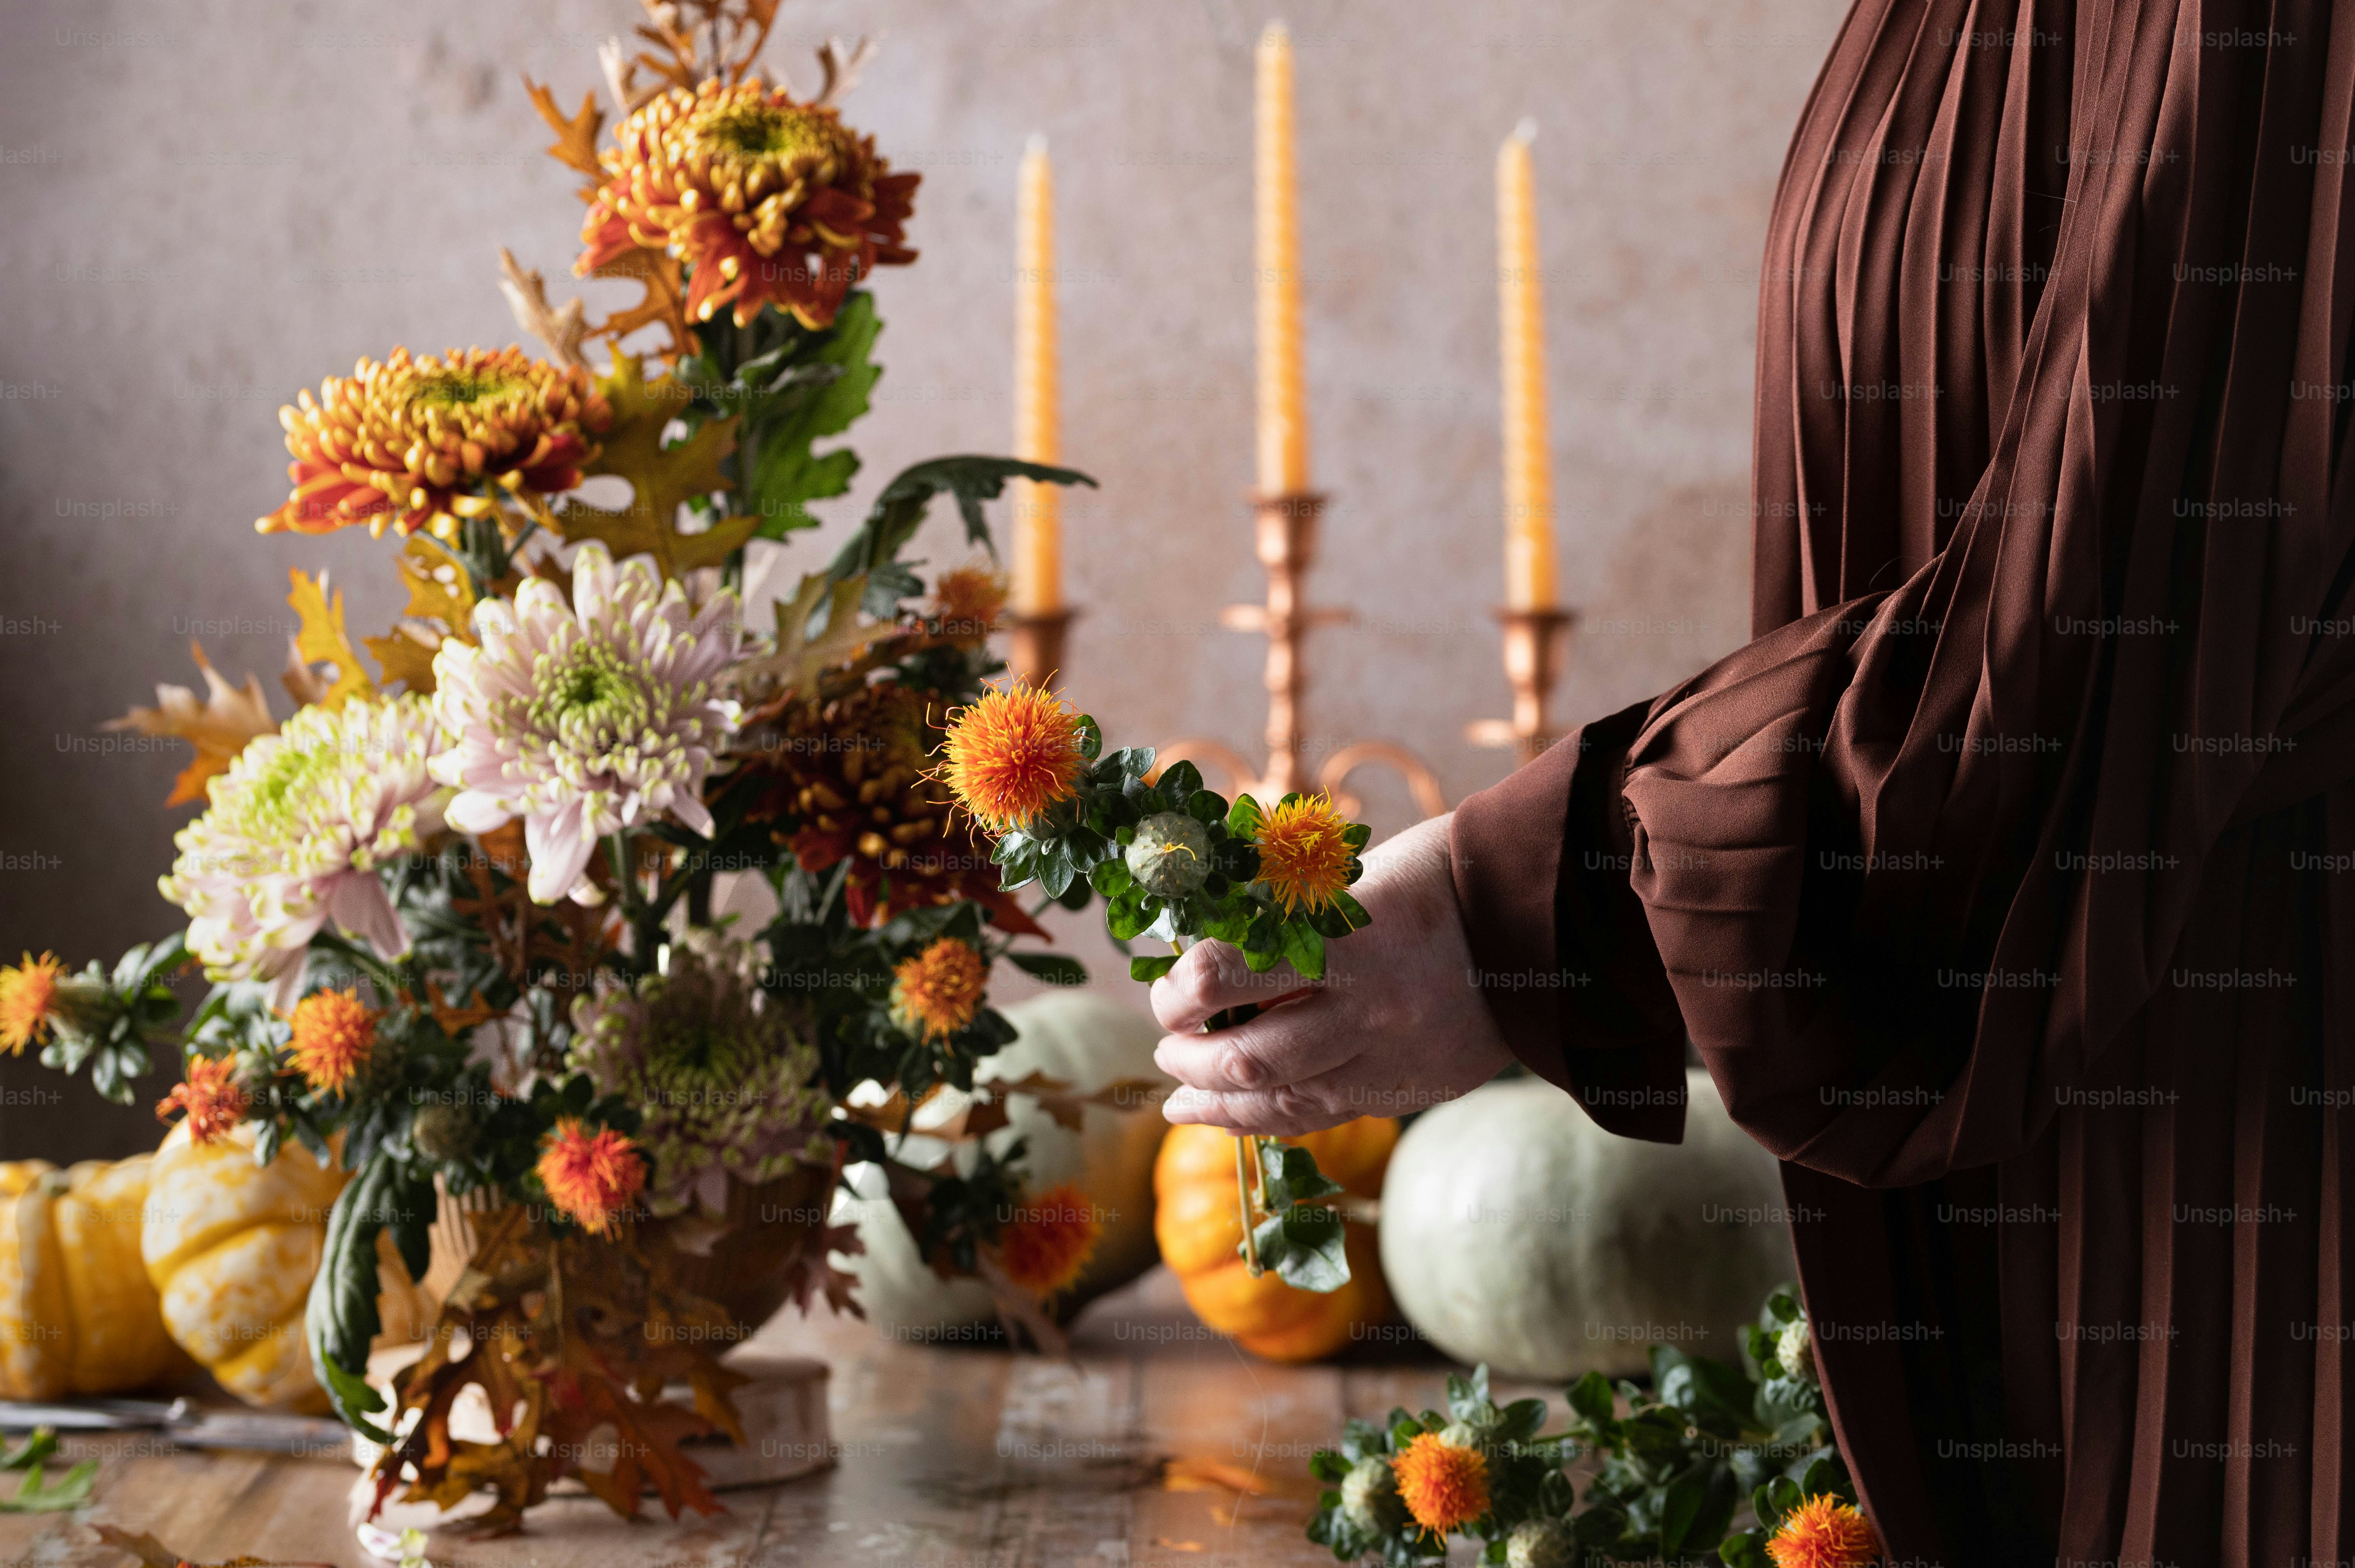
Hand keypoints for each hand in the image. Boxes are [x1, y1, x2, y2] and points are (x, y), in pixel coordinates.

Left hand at [1151, 813, 1512, 1133]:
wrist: (1541, 924)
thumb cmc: (1437, 877)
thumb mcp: (1356, 875)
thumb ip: (1289, 912)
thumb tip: (1207, 938)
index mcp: (1344, 940)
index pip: (1228, 975)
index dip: (1181, 989)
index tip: (1169, 984)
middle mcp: (1363, 1009)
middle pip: (1246, 1058)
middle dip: (1187, 1055)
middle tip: (1167, 1041)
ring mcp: (1386, 1058)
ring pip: (1277, 1103)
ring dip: (1213, 1100)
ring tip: (1182, 1092)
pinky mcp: (1403, 1089)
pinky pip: (1317, 1118)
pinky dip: (1261, 1122)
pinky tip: (1224, 1116)